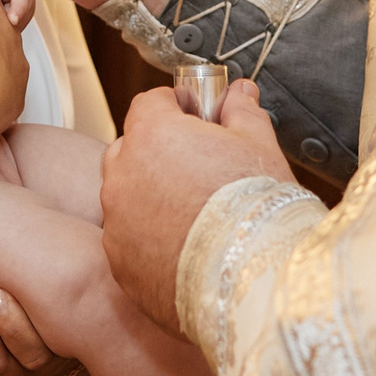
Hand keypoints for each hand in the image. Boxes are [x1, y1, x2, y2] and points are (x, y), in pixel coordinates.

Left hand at [101, 82, 295, 338]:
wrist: (254, 282)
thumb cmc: (259, 208)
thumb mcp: (259, 146)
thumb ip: (241, 112)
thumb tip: (238, 92)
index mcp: (152, 134)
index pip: (149, 103)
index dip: (175, 107)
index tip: (196, 119)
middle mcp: (122, 175)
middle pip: (130, 149)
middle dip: (157, 153)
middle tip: (198, 169)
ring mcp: (116, 223)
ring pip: (125, 198)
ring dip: (149, 199)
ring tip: (195, 216)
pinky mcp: (120, 265)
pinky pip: (127, 241)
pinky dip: (147, 241)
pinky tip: (185, 250)